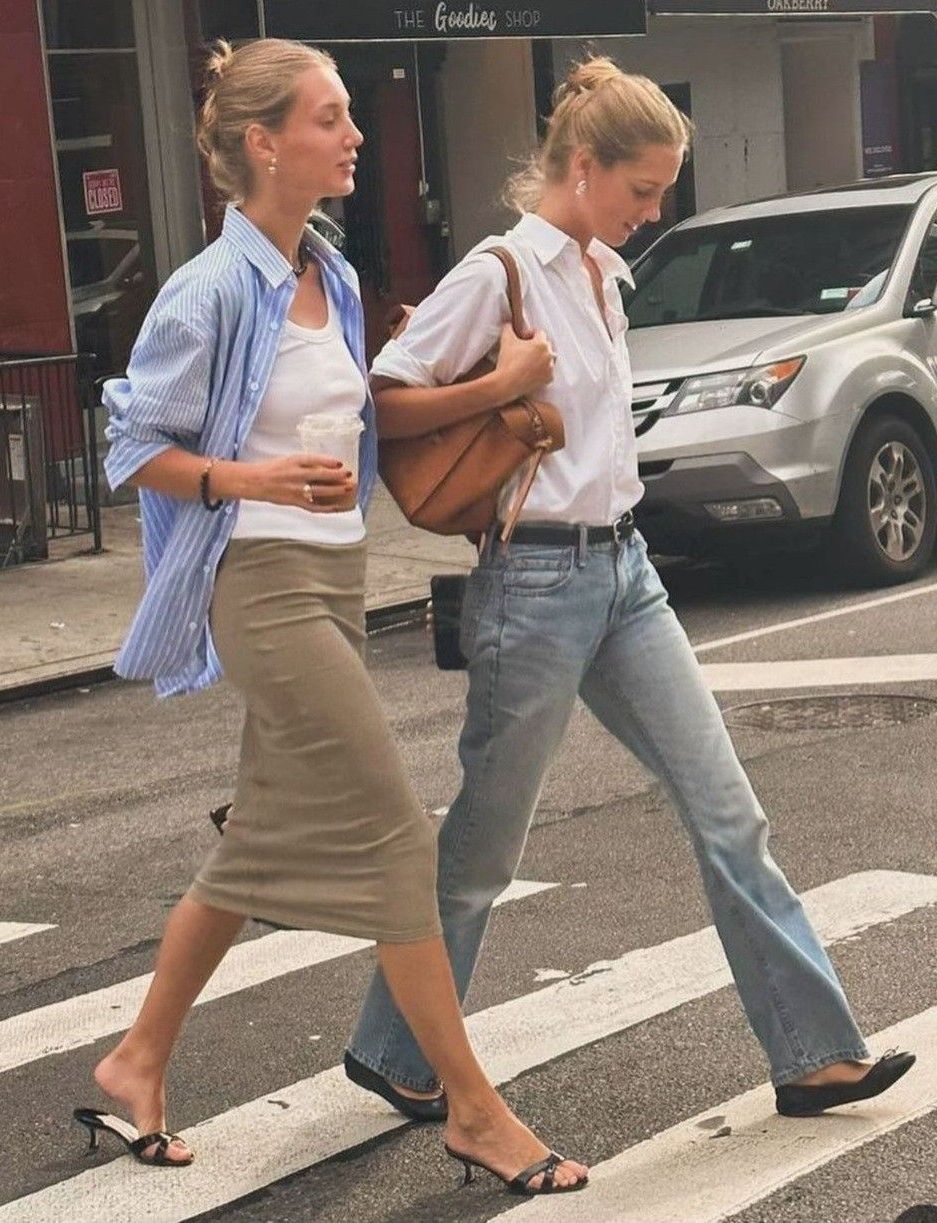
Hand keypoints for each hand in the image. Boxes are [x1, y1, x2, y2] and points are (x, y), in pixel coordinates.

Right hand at [241, 454, 356, 511]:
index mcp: (293, 461)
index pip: (314, 460)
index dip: (329, 461)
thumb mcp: (288, 460)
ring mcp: (296, 490)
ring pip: (321, 491)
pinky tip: (336, 507)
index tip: (340, 462)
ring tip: (348, 488)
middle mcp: (295, 475)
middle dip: (338, 476)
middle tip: (350, 475)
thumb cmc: (272, 469)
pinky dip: (326, 508)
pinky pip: (314, 506)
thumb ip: (305, 463)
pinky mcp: (294, 502)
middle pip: (321, 476)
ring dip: (337, 490)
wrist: (254, 482)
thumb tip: (326, 467)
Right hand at [493, 324, 554, 400]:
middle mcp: (549, 355)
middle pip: (546, 346)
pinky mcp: (548, 379)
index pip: (539, 333)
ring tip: (530, 361)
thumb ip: (508, 328)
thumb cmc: (508, 361)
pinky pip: (548, 371)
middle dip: (537, 346)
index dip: (530, 334)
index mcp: (542, 343)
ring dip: (542, 358)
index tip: (522, 338)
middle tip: (525, 350)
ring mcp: (550, 368)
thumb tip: (508, 324)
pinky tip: (532, 371)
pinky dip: (542, 370)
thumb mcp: (506, 339)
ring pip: (549, 359)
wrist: (507, 383)